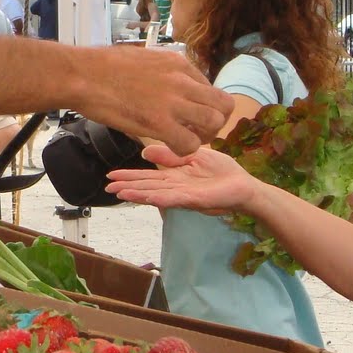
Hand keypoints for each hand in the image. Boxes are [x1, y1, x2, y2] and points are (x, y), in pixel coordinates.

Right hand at [80, 48, 232, 156]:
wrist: (82, 74)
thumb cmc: (102, 67)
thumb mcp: (144, 57)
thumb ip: (163, 72)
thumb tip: (166, 82)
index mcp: (179, 63)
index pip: (211, 89)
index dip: (204, 107)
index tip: (189, 116)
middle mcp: (182, 80)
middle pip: (223, 105)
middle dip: (214, 123)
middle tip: (196, 132)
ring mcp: (172, 101)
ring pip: (214, 124)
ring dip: (203, 137)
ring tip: (184, 140)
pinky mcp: (158, 122)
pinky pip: (189, 144)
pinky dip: (183, 150)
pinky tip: (168, 146)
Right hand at [107, 144, 254, 212]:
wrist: (244, 186)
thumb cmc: (221, 172)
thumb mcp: (192, 156)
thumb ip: (170, 156)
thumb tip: (145, 152)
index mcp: (174, 177)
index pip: (147, 177)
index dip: (129, 177)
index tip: (111, 177)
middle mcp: (175, 188)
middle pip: (147, 187)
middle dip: (128, 188)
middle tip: (108, 188)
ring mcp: (185, 195)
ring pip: (157, 194)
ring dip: (139, 195)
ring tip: (121, 194)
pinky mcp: (196, 199)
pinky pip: (176, 198)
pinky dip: (161, 198)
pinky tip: (148, 197)